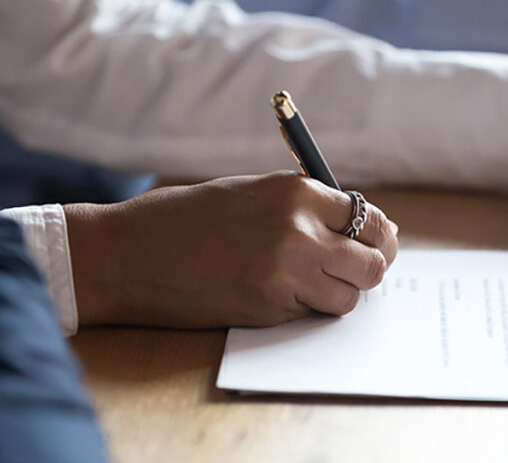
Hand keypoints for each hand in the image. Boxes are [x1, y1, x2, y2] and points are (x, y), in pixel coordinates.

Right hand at [64, 171, 398, 327]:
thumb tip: (365, 229)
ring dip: (337, 296)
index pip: (370, 220)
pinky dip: (302, 309)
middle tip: (352, 273)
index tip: (375, 246)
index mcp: (297, 192)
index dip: (378, 238)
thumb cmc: (186, 218)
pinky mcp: (268, 309)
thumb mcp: (253, 193)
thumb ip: (307, 208)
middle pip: (373, 264)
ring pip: (349, 298)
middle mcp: (299, 231)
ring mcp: (285, 274)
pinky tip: (271, 294)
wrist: (128, 254)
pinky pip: (310, 314)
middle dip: (368, 271)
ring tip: (308, 285)